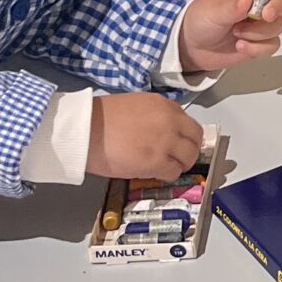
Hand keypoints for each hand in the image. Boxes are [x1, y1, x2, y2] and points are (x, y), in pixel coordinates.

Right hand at [88, 92, 206, 180]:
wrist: (85, 130)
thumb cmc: (101, 118)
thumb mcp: (136, 105)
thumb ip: (154, 115)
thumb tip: (161, 129)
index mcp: (164, 105)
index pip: (188, 122)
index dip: (184, 135)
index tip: (179, 143)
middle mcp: (171, 121)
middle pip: (195, 138)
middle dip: (190, 150)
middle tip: (180, 158)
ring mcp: (166, 142)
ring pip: (189, 157)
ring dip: (181, 164)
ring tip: (169, 167)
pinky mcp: (157, 162)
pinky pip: (173, 172)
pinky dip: (168, 175)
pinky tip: (157, 174)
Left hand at [178, 0, 281, 71]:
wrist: (192, 47)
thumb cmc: (200, 20)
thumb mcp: (212, 11)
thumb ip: (231, 8)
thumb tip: (247, 2)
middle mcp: (256, 5)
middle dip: (276, 8)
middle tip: (262, 16)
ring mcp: (258, 24)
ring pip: (277, 25)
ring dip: (258, 34)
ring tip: (238, 34)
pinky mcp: (258, 42)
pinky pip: (272, 45)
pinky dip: (257, 49)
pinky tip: (242, 46)